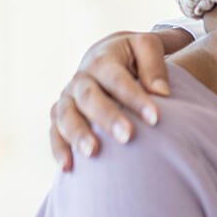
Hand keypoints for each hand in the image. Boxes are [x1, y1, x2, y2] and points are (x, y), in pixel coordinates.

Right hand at [50, 29, 192, 170]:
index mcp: (102, 60)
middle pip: (89, 97)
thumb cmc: (135, 55)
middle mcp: (81, 79)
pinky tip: (68, 168)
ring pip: (65, 115)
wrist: (106, 55)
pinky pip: (54, 132)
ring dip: (78, 134)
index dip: (134, 98)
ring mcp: (67, 98)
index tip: (155, 118)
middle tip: (128, 136)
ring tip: (93, 153)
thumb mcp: (147, 48)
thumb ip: (155, 65)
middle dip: (107, 117)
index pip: (117, 79)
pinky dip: (59, 149)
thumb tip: (162, 92)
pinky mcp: (59, 115)